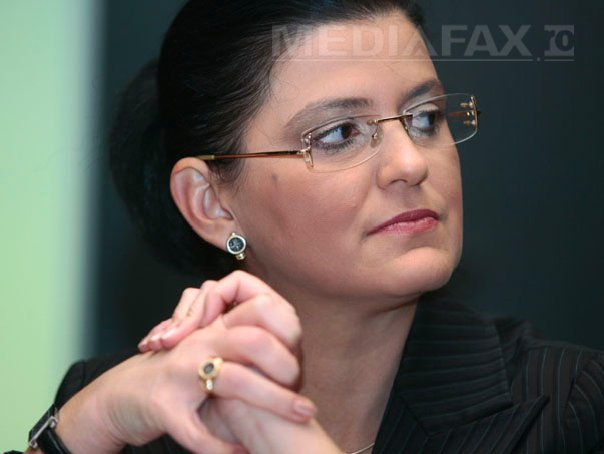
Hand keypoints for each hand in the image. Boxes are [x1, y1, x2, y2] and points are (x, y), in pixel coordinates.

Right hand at [55, 273, 314, 452]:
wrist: (116, 396)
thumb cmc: (171, 377)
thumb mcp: (205, 353)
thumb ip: (238, 349)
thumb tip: (289, 358)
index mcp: (212, 331)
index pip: (258, 316)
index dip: (286, 337)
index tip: (302, 368)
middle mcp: (198, 344)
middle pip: (254, 344)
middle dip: (287, 370)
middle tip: (307, 403)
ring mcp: (180, 374)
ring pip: (234, 381)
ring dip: (272, 402)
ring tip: (299, 418)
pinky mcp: (163, 406)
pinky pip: (199, 431)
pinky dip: (223, 447)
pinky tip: (242, 453)